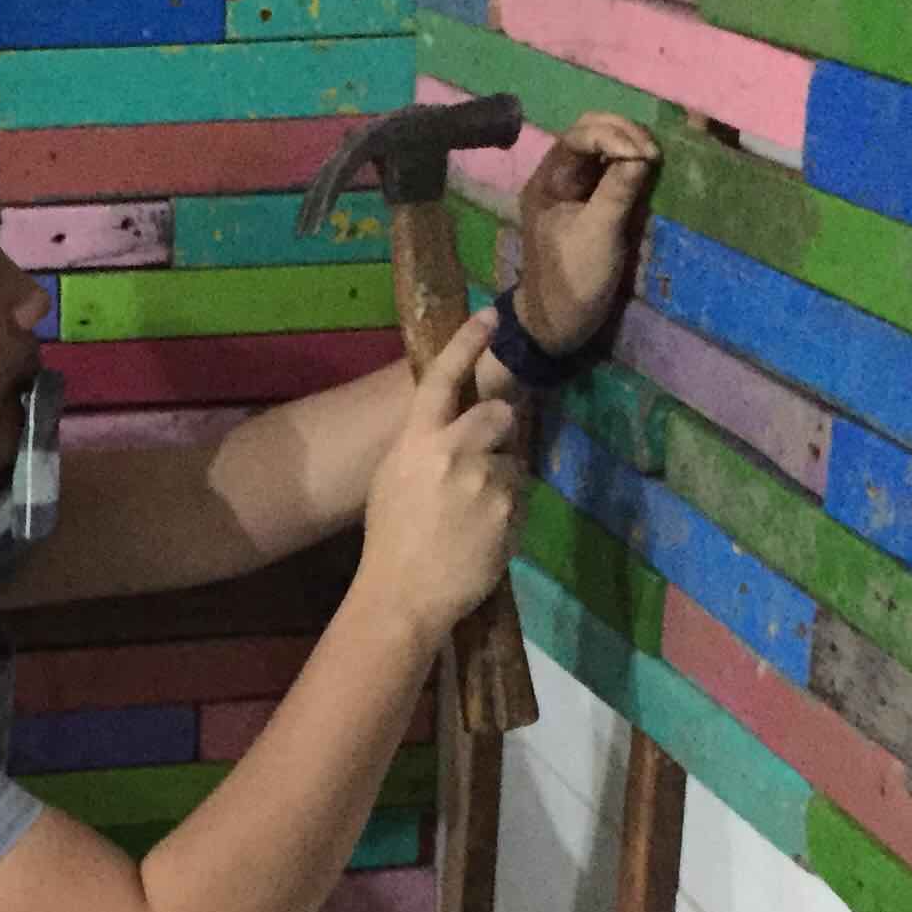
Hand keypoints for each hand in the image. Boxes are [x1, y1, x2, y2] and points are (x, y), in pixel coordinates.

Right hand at [357, 309, 526, 645]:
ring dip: (502, 481)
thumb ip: (424, 447)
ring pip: (514, 461)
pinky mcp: (509, 511)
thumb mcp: (393, 479)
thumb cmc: (390, 539)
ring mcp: (485, 481)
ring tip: (474, 516)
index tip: (491, 317)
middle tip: (486, 460)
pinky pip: (521, 497)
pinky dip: (508, 512)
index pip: (444, 378)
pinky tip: (483, 536)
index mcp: (416, 440)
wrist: (404, 595)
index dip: (467, 343)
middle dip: (501, 428)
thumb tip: (453, 427)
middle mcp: (453, 451)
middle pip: (500, 413)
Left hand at [513, 113, 660, 356]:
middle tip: (654, 153)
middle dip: (624, 134)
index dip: (615, 136)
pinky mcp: (590, 204)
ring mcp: (574, 189)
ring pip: (602, 149)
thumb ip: (618, 190)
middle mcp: (558, 177)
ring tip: (655, 159)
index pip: (580, 135)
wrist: (557, 324)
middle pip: (591, 133)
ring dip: (629, 146)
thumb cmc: (572, 281)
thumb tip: (643, 154)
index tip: (646, 156)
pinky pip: (610, 170)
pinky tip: (649, 170)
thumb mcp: (598, 235)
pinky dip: (630, 164)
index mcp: (547, 181)